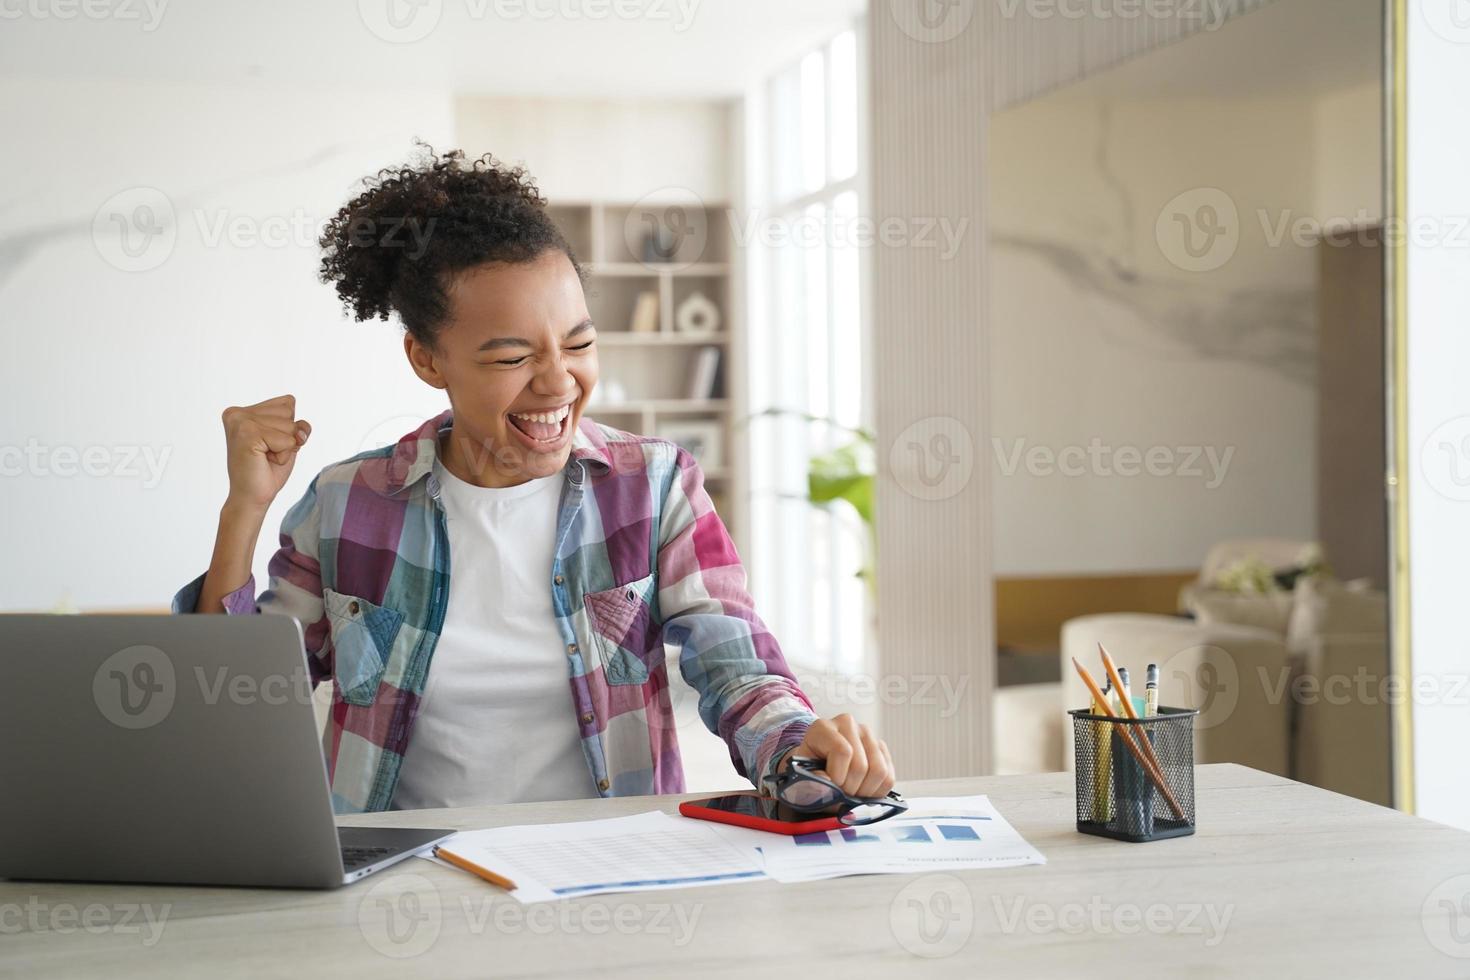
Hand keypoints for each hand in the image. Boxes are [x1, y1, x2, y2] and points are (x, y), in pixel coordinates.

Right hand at [221, 394, 311, 511]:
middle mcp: (237, 413)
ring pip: (290, 426)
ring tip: (264, 458)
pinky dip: (283, 455)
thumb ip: (298, 425)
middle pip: (289, 412)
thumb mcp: (288, 440)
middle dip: (287, 437)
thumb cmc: (268, 469)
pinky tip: (264, 461)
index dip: (288, 427)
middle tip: (266, 454)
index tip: (269, 444)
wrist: (252, 497)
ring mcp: (240, 422)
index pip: (287, 403)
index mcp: (243, 411)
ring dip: (285, 447)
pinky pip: (287, 440)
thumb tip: (300, 429)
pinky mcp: (247, 434)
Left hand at [786, 713, 894, 798]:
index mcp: (823, 728)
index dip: (838, 777)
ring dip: (865, 792)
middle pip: (861, 765)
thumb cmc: (808, 775)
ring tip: (851, 793)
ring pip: (879, 771)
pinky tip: (863, 790)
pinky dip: (877, 791)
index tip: (830, 787)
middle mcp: (847, 724)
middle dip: (851, 789)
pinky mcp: (881, 747)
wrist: (817, 773)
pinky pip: (889, 776)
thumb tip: (828, 784)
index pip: (843, 751)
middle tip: (840, 794)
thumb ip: (811, 784)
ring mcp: (867, 734)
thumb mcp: (801, 780)